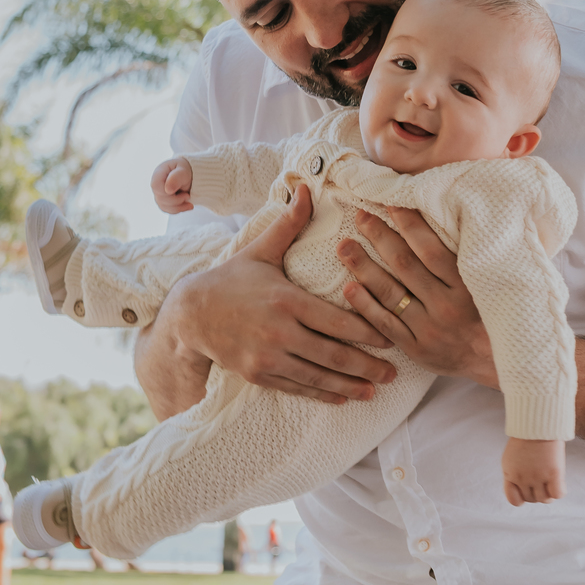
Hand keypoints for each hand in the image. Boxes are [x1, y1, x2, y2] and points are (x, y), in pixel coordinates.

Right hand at [152, 155, 194, 212]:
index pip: (156, 186)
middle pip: (160, 198)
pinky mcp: (162, 201)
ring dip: (179, 206)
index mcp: (159, 173)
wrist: (189, 174)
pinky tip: (186, 205)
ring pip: (164, 206)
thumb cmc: (185, 170)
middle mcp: (156, 184)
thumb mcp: (184, 170)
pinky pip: (167, 209)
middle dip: (177, 200)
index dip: (168, 193)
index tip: (183, 193)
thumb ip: (176, 177)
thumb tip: (167, 190)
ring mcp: (158, 194)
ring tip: (188, 198)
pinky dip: (178, 209)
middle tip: (187, 195)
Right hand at [155, 186, 399, 409]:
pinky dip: (322, 395)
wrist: (191, 314)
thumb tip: (307, 187)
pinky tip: (342, 397)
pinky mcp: (258, 375)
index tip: (390, 338)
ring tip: (375, 390)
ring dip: (350, 386)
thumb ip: (289, 224)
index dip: (368, 332)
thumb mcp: (260, 250)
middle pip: (334, 355)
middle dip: (367, 366)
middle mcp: (279, 333)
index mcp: (287, 300)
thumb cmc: (232, 279)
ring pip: (318, 377)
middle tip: (393, 374)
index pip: (337, 321)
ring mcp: (267, 358)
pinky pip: (297, 389)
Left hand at [336, 207, 498, 385]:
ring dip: (364, 267)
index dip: (408, 224)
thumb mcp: (488, 283)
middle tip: (360, 216)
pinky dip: (365, 306)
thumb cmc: (491, 313)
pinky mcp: (416, 348)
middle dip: (380, 237)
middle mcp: (446, 306)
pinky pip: (385, 324)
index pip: (431, 249)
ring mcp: (429, 329)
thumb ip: (464, 257)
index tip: (390, 203)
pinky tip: (349, 287)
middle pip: (405, 265)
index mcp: (466, 286)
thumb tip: (445, 216)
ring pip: (390, 293)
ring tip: (344, 247)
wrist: (498, 360)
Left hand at [501, 437, 564, 504]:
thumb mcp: (511, 458)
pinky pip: (558, 494)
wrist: (536, 423)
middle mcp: (522, 478)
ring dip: (549, 493)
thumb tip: (522, 490)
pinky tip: (559, 482)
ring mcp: (538, 476)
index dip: (522, 498)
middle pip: (532, 499)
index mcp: (510, 474)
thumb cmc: (525, 439)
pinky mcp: (553, 473)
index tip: (528, 488)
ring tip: (551, 481)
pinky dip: (560, 491)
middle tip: (543, 480)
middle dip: (537, 493)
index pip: (514, 500)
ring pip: (545, 499)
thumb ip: (514, 475)